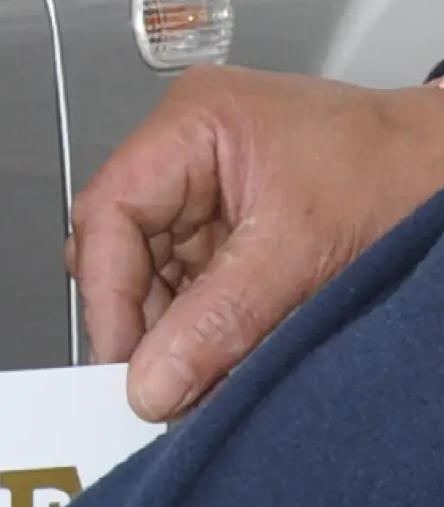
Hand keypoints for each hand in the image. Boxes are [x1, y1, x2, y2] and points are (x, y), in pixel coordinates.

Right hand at [68, 67, 443, 420]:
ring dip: (166, 331)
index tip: (125, 357)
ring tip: (200, 364)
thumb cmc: (399, 167)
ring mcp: (197, 198)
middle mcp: (183, 156)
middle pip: (114, 252)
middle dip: (138, 317)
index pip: (108, 214)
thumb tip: (150, 383)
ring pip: (142, 281)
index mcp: (191, 124)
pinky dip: (191, 330)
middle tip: (159, 374)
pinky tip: (215, 348)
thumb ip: (217, 320)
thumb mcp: (300, 248)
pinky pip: (177, 293)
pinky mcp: (215, 236)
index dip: (107, 293)